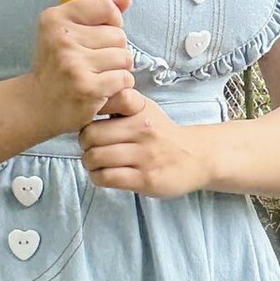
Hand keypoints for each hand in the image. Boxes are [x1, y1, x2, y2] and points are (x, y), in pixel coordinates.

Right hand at [22, 0, 135, 138]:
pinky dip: (120, 86)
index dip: (112, 22)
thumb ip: (98, 10)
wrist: (36, 105)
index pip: (106, 7)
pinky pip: (124, 79)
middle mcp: (62, 40)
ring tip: (100, 76)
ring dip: (119, 70)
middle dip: (115, 50)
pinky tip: (103, 90)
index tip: (100, 36)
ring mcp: (74, 65)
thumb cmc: (56, 65)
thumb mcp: (66, 31)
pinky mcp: (87, 89)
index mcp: (55, 19)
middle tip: (95, 63)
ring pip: (125, 58)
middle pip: (119, 36)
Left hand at [78, 87, 212, 196]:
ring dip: (89, 163)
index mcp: (139, 110)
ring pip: (95, 158)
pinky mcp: (145, 179)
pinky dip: (97, 177)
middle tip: (89, 147)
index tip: (92, 120)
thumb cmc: (162, 133)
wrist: (196, 157)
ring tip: (95, 163)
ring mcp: (144, 155)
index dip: (89, 112)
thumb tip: (86, 101)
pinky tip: (103, 175)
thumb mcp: (145, 110)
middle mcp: (142, 130)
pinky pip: (107, 178)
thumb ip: (119, 103)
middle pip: (90, 134)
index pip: (103, 101)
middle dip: (83, 143)